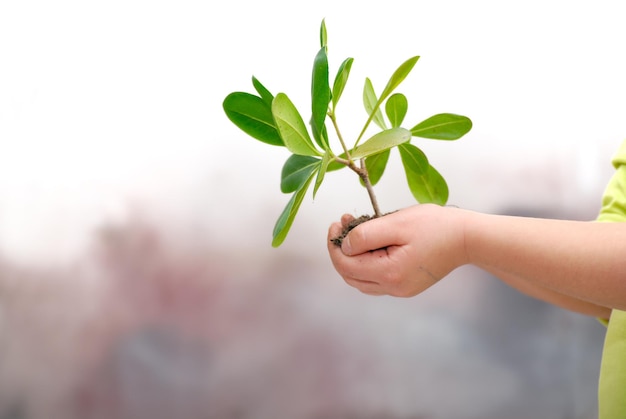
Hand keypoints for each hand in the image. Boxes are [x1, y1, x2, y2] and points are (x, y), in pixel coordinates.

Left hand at [327, 204, 467, 296]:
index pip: (346, 265)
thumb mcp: (396, 223)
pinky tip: (370, 242)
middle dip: (340, 250)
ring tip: (354, 230)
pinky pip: (376, 278)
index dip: (334, 245)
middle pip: (350, 275)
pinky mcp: (406, 285)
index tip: (336, 223)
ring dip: (352, 257)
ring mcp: (400, 290)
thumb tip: (344, 245)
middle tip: (342, 224)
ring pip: (361, 279)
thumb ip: (366, 235)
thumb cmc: (435, 226)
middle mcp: (393, 288)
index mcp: (389, 273)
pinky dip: (367, 262)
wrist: (467, 238)